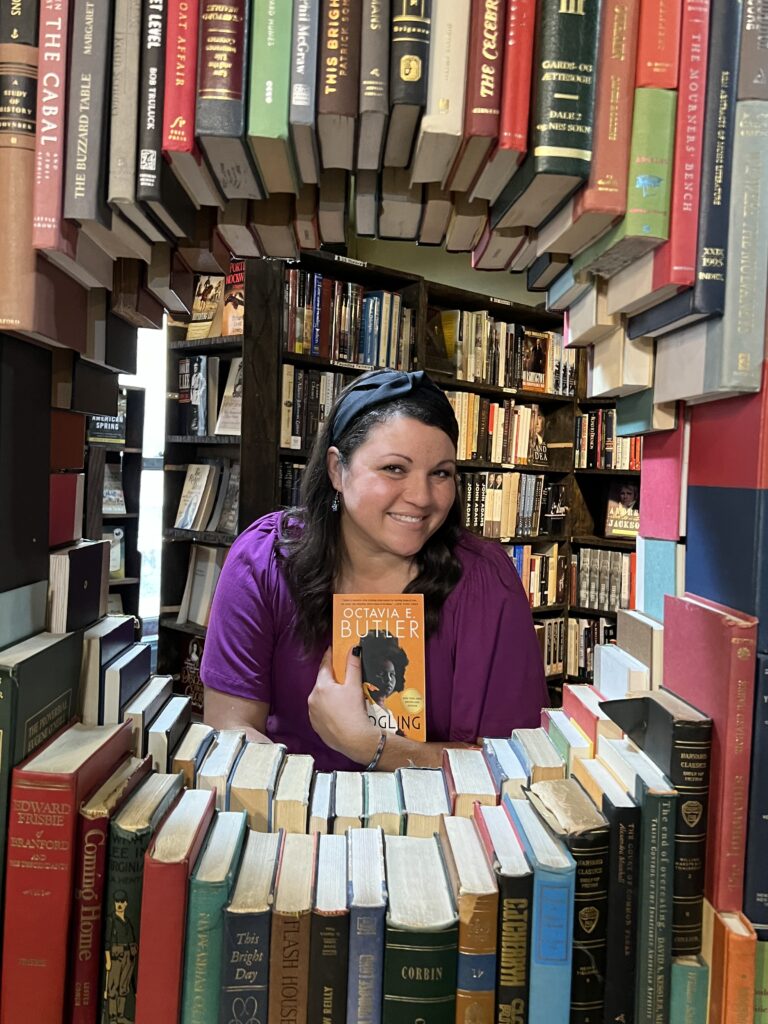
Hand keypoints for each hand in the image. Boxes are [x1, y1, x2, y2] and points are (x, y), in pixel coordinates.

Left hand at [307, 647, 380, 763]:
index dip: (330, 656)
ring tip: (343, 696)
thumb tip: (353, 649)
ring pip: (321, 697)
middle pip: (322, 682)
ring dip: (329, 694)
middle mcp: (312, 698)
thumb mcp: (355, 686)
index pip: (324, 666)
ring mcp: (312, 713)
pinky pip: (321, 711)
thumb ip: (353, 665)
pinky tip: (339, 710)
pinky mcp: (316, 725)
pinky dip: (328, 708)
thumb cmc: (354, 712)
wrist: (355, 740)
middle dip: (332, 678)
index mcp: (321, 687)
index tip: (332, 649)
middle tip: (343, 675)